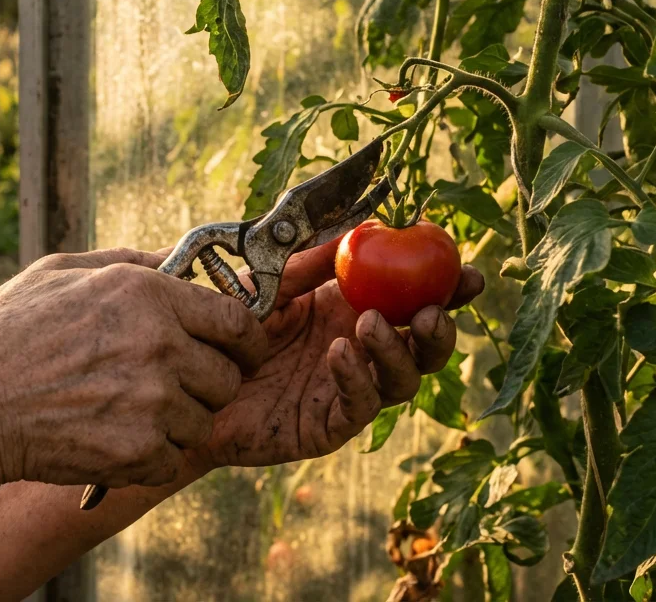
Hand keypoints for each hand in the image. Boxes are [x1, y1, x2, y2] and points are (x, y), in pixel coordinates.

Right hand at [0, 249, 268, 490]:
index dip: (244, 339)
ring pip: (202, 421)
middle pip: (228, 377)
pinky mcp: (137, 450)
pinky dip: (149, 455)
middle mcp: (158, 345)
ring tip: (123, 410)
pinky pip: (172, 458)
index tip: (237, 350)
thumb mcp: (64, 272)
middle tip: (168, 385)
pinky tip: (110, 436)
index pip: (238, 320)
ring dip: (174, 422)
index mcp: (146, 294)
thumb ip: (132, 263)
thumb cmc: (6, 335)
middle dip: (206, 383)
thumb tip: (179, 257)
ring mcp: (151, 402)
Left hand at [188, 242, 483, 470]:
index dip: (447, 290)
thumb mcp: (270, 283)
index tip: (466, 273)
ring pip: (402, 380)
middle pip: (423, 346)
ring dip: (396, 351)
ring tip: (369, 324)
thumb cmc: (228, 328)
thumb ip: (311, 261)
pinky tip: (339, 355)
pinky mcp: (327, 425)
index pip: (414, 300)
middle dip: (438, 328)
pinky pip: (358, 407)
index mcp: (355, 310)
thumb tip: (361, 230)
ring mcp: (349, 390)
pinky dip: (357, 379)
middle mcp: (362, 350)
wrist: (188, 380)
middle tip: (429, 310)